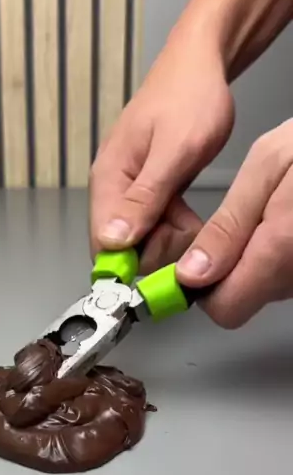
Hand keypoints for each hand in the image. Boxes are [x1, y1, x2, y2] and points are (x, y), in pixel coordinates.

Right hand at [89, 27, 234, 271]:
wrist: (200, 66)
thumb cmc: (189, 97)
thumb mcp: (175, 151)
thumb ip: (144, 197)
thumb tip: (113, 239)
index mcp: (109, 179)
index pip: (103, 244)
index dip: (130, 262)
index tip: (162, 263)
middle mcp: (111, 189)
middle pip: (122, 249)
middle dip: (157, 248)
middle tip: (185, 224)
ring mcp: (128, 191)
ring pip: (141, 241)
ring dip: (169, 238)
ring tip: (189, 213)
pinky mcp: (144, 192)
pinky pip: (153, 227)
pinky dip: (173, 227)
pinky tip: (187, 213)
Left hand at [176, 119, 292, 327]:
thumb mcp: (268, 165)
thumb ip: (229, 225)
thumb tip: (192, 275)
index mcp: (281, 248)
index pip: (226, 309)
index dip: (203, 288)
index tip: (194, 264)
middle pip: (246, 298)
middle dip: (232, 267)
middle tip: (248, 220)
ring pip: (268, 288)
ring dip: (259, 258)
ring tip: (277, 213)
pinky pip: (289, 275)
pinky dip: (281, 254)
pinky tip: (289, 222)